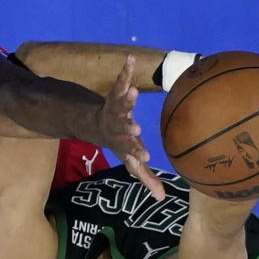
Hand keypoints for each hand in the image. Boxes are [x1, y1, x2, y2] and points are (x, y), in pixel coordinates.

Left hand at [101, 56, 165, 199]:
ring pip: (120, 104)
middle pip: (122, 127)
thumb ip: (145, 178)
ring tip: (134, 92)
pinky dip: (125, 70)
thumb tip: (162, 199)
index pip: (130, 149)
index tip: (145, 155)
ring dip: (126, 99)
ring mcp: (116, 109)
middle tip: (135, 128)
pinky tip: (131, 58)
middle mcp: (118, 126)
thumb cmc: (120, 144)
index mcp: (123, 142)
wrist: (96, 126)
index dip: (137, 151)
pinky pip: (121, 81)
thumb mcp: (131, 162)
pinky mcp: (116, 93)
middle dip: (128, 127)